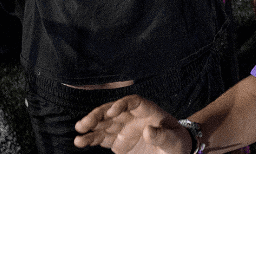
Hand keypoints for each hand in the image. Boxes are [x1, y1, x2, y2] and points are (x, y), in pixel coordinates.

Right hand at [72, 95, 191, 152]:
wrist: (173, 154)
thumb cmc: (177, 143)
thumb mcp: (174, 141)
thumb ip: (162, 136)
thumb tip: (148, 130)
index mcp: (148, 111)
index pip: (133, 102)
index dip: (122, 104)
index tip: (112, 112)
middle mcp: (133, 117)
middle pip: (112, 111)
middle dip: (98, 115)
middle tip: (84, 123)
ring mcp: (123, 129)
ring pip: (103, 124)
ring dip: (90, 127)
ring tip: (79, 133)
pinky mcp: (117, 142)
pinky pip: (101, 138)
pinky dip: (90, 139)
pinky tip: (80, 142)